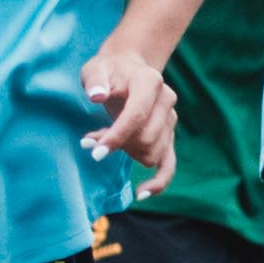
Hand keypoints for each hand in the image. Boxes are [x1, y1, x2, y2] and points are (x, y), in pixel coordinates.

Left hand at [81, 46, 177, 177]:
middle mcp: (167, 101)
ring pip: (151, 153)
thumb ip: (95, 82)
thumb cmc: (109, 71)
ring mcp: (171, 120)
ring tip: (105, 143)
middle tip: (92, 142)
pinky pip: (169, 166)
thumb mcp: (96, 70)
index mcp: (150, 82)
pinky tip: (141, 193)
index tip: (96, 152)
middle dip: (118, 145)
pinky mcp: (169, 137)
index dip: (117, 136)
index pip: (137, 116)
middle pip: (145, 138)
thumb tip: (97, 96)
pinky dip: (158, 182)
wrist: (127, 69)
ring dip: (127, 154)